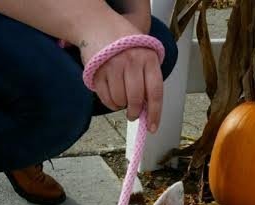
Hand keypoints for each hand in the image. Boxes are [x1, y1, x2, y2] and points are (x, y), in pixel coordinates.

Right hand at [80, 14, 162, 132]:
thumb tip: (147, 112)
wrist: (99, 26)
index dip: (154, 114)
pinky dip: (110, 103)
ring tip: (121, 98)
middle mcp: (132, 61)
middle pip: (136, 100)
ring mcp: (114, 66)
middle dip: (135, 112)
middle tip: (133, 114)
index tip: (152, 128)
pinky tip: (112, 97)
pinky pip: (106, 98)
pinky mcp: (98, 71)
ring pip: (120, 100)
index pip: (155, 93)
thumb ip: (148, 79)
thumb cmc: (125, 45)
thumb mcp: (144, 55)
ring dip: (121, 106)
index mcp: (149, 58)